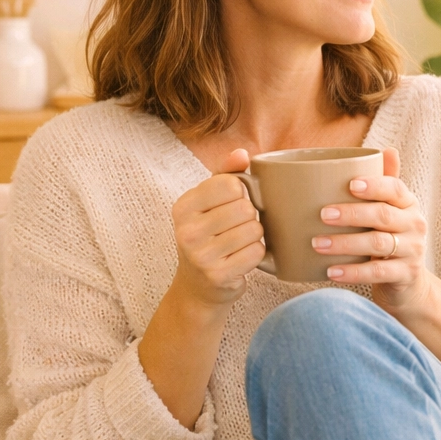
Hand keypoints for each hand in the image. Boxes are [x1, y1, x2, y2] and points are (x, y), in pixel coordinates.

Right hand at [169, 148, 265, 308]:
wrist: (198, 286)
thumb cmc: (209, 236)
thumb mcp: (209, 202)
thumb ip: (225, 174)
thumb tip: (241, 153)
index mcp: (183, 206)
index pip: (231, 184)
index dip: (241, 193)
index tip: (232, 204)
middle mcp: (187, 231)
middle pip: (245, 208)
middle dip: (250, 217)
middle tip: (238, 227)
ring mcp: (201, 256)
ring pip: (254, 230)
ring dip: (255, 236)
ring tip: (240, 242)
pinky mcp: (218, 275)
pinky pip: (257, 252)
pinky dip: (257, 254)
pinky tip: (242, 258)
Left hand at [313, 147, 431, 315]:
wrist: (408, 282)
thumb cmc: (391, 238)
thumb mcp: (391, 211)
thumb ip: (385, 183)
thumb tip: (387, 149)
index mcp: (408, 203)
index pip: (395, 189)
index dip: (374, 185)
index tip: (349, 185)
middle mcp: (415, 224)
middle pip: (383, 216)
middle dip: (351, 214)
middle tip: (322, 214)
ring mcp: (412, 251)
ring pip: (378, 244)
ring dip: (345, 243)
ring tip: (318, 244)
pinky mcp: (405, 275)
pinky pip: (377, 272)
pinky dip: (352, 272)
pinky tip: (331, 271)